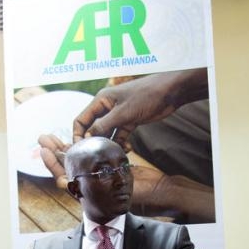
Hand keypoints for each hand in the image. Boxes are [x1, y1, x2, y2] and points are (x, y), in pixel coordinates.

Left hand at [38, 135, 214, 222]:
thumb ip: (92, 185)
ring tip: (53, 135)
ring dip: (65, 147)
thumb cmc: (141, 194)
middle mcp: (92, 185)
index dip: (54, 165)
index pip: (65, 178)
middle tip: (42, 138)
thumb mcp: (115, 188)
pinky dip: (83, 146)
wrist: (159, 192)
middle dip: (54, 152)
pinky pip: (91, 156)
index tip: (45, 151)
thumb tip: (61, 183)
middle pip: (67, 167)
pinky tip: (78, 136)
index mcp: (90, 192)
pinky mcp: (107, 168)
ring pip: (77, 161)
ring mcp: (99, 176)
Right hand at [72, 68, 208, 147]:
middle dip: (95, 142)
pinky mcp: (130, 121)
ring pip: (108, 134)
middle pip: (93, 128)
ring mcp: (119, 115)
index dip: (78, 135)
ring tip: (114, 154)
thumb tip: (87, 138)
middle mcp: (107, 108)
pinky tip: (127, 149)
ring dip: (110, 144)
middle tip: (97, 156)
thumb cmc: (146, 95)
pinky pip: (120, 135)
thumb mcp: (123, 112)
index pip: (82, 119)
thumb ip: (104, 125)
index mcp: (101, 100)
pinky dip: (122, 143)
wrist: (170, 92)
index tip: (80, 150)